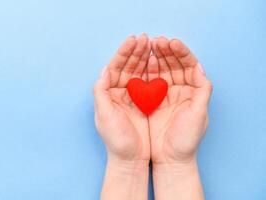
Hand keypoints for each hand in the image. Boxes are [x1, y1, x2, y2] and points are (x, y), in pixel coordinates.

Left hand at [94, 34, 150, 162]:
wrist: (132, 159)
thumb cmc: (117, 140)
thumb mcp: (104, 116)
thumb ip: (100, 92)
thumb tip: (104, 70)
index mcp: (109, 93)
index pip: (115, 67)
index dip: (123, 53)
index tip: (133, 40)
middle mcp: (121, 92)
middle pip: (128, 66)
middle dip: (136, 52)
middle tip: (146, 38)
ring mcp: (134, 96)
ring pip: (140, 72)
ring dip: (146, 58)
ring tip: (153, 45)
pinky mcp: (147, 103)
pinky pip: (150, 82)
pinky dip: (154, 71)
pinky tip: (158, 62)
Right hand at [149, 36, 212, 164]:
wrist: (169, 158)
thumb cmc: (186, 140)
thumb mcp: (199, 116)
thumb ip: (203, 91)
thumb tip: (200, 67)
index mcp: (193, 91)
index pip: (188, 66)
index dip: (181, 53)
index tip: (171, 43)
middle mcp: (179, 90)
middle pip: (173, 65)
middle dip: (166, 51)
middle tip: (157, 40)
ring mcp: (164, 94)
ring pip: (161, 70)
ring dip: (155, 57)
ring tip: (148, 45)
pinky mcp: (151, 100)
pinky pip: (149, 81)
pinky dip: (147, 70)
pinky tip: (144, 62)